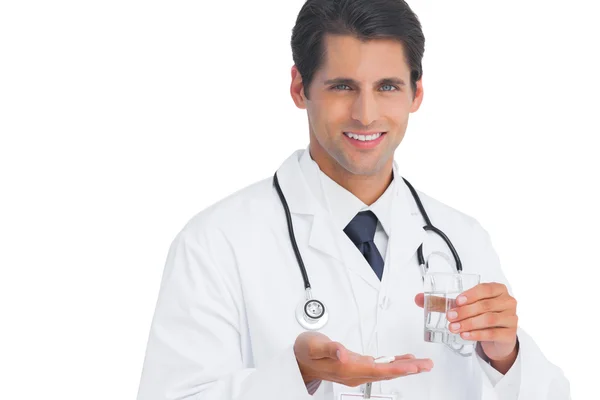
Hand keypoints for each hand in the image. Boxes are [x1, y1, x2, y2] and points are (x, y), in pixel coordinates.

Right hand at [294, 331, 432, 386]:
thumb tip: (342, 353)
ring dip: (404, 367)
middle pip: (387, 373)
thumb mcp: (314, 345)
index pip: (379, 370)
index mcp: (348, 368)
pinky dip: (393, 363)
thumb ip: (329, 349)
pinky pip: (380, 367)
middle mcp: (355, 373)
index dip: (398, 368)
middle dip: (408, 369)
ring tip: (420, 363)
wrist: (298, 361)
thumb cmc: (305, 352)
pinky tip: (401, 360)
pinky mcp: (357, 367)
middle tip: (427, 365)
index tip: (414, 366)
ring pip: (385, 371)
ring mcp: (357, 372)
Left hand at [415, 283, 518, 372]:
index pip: (485, 289)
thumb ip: (443, 301)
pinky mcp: (510, 334)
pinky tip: (465, 336)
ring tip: (454, 328)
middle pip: (485, 305)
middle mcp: (507, 302)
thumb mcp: (464, 306)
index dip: (471, 294)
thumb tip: (418, 298)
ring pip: (488, 319)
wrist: (498, 336)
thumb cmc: (481, 314)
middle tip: (449, 317)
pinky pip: (493, 333)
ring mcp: (511, 318)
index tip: (457, 301)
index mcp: (497, 289)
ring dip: (469, 323)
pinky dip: (477, 334)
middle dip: (465, 312)